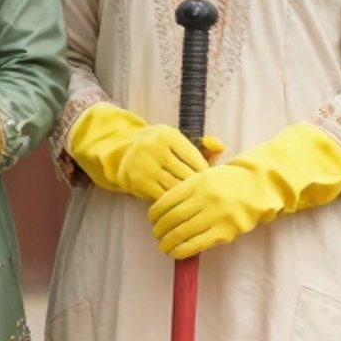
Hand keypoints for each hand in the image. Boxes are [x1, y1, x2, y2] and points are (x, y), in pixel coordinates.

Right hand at [67, 102, 213, 202]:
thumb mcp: (176, 141)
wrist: (119, 151)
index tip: (209, 182)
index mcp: (168, 135)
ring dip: (186, 197)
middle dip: (198, 188)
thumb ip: (202, 145)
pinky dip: (172, 203)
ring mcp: (146, 165)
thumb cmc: (156, 148)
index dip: (205, 173)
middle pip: (186, 174)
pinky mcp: (139, 182)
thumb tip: (221, 147)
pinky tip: (178, 205)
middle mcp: (156, 147)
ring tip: (194, 202)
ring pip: (175, 187)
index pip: (195, 158)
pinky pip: (162, 196)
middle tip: (205, 197)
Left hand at [147, 124, 340, 259]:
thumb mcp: (205, 175)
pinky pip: (198, 244)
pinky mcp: (224, 232)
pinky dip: (183, 250)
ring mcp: (215, 216)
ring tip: (164, 246)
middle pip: (171, 220)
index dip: (155, 214)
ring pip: (182, 234)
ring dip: (168, 243)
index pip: (166, 202)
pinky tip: (176, 252)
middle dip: (160, 230)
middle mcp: (204, 199)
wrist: (258, 186)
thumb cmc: (229, 181)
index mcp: (196, 183)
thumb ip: (185, 190)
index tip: (152, 220)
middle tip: (156, 235)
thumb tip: (163, 209)